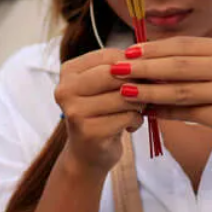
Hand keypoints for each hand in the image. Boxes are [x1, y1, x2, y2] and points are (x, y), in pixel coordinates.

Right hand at [53, 47, 145, 175]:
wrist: (87, 155)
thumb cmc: (101, 113)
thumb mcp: (103, 86)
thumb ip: (118, 68)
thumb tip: (145, 56)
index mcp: (68, 72)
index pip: (108, 56)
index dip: (132, 62)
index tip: (143, 72)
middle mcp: (65, 90)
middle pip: (115, 74)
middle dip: (137, 81)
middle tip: (145, 91)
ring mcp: (75, 112)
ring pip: (124, 95)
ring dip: (139, 103)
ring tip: (136, 109)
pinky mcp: (89, 132)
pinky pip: (127, 117)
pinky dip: (136, 120)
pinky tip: (130, 125)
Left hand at [116, 37, 211, 151]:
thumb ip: (189, 61)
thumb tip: (144, 57)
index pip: (183, 45)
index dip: (154, 48)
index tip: (128, 51)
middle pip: (179, 66)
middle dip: (144, 68)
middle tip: (118, 69)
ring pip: (180, 91)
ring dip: (149, 91)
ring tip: (125, 91)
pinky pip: (187, 113)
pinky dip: (164, 112)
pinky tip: (146, 110)